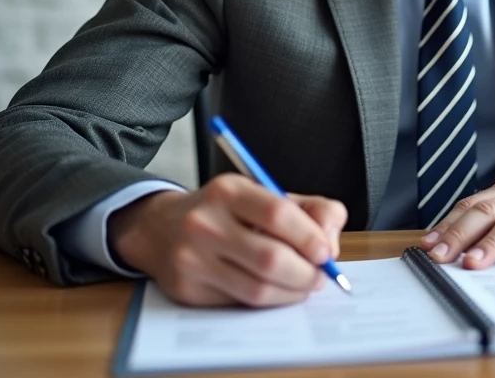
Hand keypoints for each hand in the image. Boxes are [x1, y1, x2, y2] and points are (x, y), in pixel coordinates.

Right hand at [108, 174, 346, 307]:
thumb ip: (313, 210)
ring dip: (291, 293)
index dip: (310, 237)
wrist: (163, 228)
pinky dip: (267, 302)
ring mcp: (191, 258)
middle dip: (306, 274)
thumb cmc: (229, 213)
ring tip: (303, 286)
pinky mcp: (186, 289)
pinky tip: (275, 292)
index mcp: (229, 191)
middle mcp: (205, 222)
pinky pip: (239, 303)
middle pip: (270, 259)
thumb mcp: (267, 195)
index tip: (327, 253)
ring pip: (257, 289)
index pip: (278, 214)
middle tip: (320, 277)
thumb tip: (331, 244)